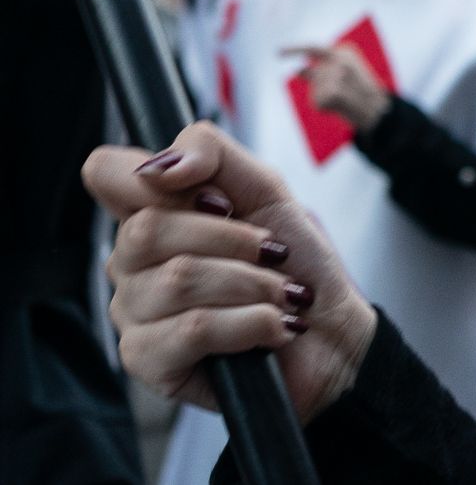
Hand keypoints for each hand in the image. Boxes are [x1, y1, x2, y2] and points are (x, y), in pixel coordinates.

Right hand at [82, 122, 376, 421]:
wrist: (330, 329)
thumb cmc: (293, 259)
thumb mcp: (264, 188)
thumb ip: (210, 153)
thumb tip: (158, 168)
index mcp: (149, 213)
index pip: (105, 172)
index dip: (157, 178)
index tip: (220, 201)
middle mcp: (128, 263)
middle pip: (146, 229)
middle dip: (233, 240)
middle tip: (273, 255)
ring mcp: (131, 313)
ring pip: (179, 279)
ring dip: (254, 284)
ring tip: (281, 295)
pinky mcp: (147, 361)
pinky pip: (195, 328)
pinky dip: (252, 323)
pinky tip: (272, 328)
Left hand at [283, 45, 391, 133]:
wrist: (377, 110)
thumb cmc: (359, 91)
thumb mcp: (341, 76)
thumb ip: (320, 71)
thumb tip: (300, 70)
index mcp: (344, 51)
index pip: (313, 48)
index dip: (294, 49)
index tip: (277, 52)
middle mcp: (340, 59)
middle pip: (314, 73)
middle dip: (320, 84)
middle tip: (341, 93)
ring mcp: (336, 75)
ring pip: (317, 87)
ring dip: (323, 95)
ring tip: (343, 99)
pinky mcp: (332, 92)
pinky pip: (317, 101)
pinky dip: (323, 106)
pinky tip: (339, 106)